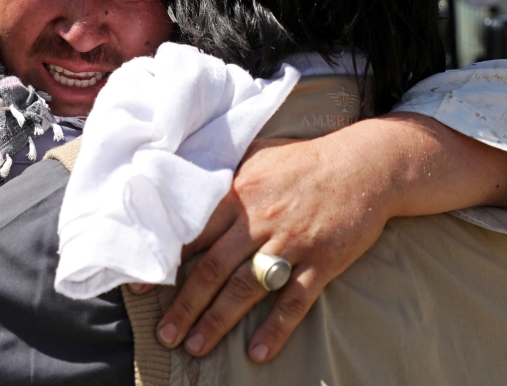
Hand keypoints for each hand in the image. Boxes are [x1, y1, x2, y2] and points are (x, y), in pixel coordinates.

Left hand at [150, 114, 506, 363]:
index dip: (164, 260)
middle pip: (212, 268)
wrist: (365, 166)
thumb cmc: (304, 159)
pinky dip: (276, 329)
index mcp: (237, 193)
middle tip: (164, 333)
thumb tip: (182, 177)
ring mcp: (290, 243)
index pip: (192, 233)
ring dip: (218, 322)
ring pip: (246, 289)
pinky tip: (257, 353)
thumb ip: (221, 171)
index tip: (142, 286)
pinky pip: (293, 301)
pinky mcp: (321, 262)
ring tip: (195, 347)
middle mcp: (258, 220)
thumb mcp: (257, 153)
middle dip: (184, 305)